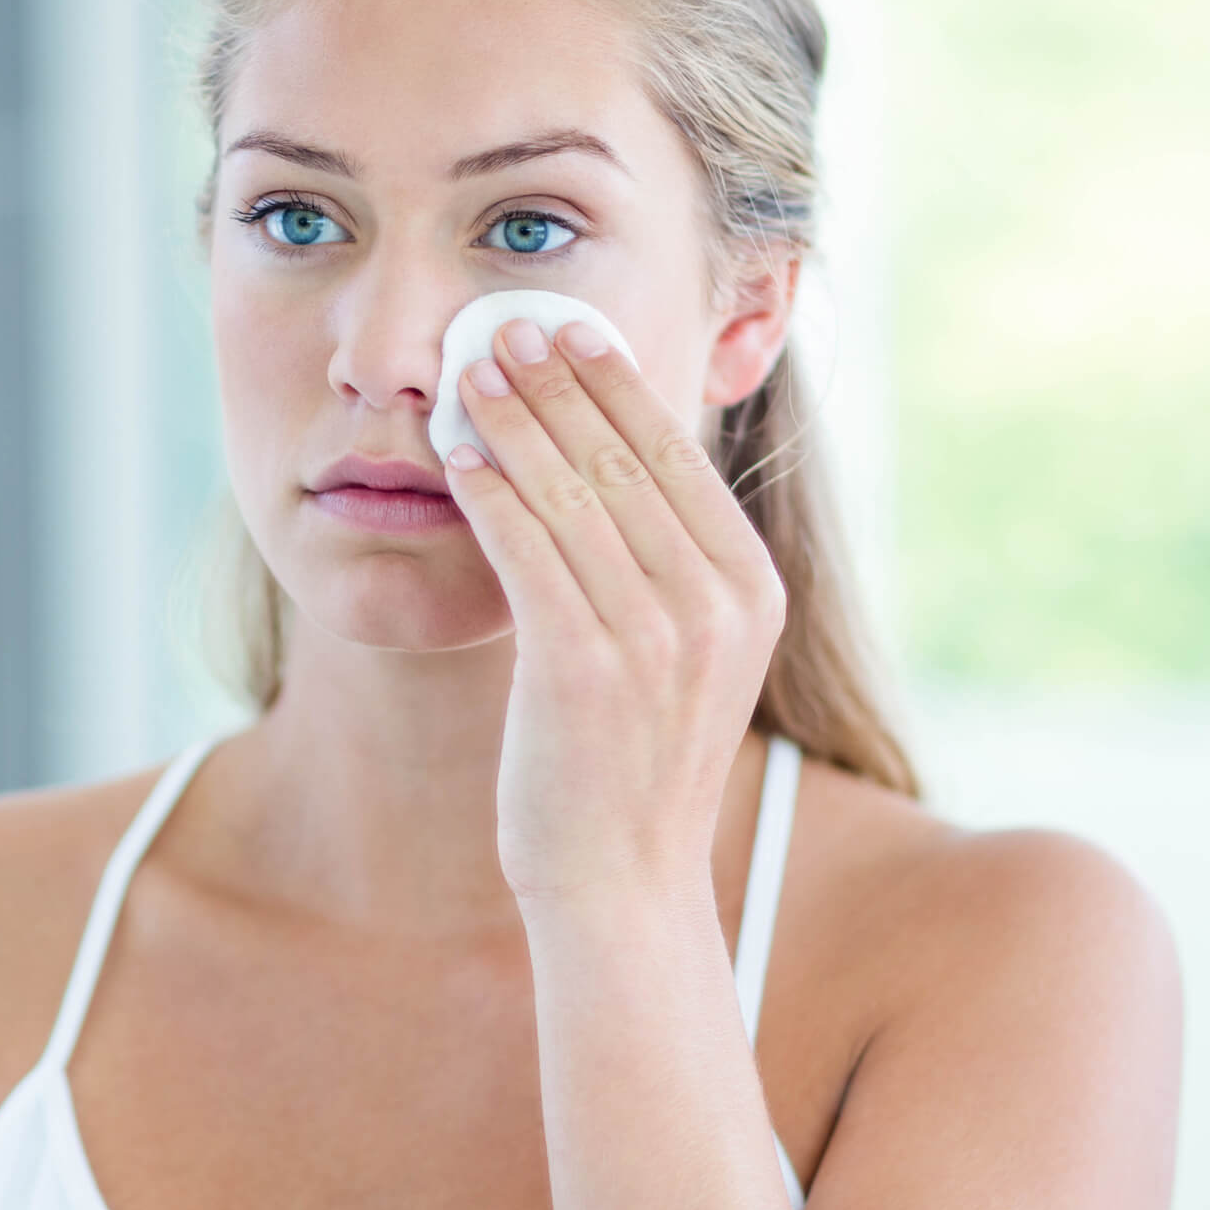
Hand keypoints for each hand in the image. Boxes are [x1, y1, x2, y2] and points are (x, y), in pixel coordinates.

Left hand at [441, 317, 785, 903]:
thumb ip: (666, 561)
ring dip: (513, 421)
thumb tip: (608, 453)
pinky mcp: (582, 667)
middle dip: (558, 383)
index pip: (676, 457)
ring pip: (570, 494)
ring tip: (469, 373)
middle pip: (623, 460)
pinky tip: (457, 457)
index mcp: (752, 592)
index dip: (616, 384)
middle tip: (505, 326)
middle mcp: (717, 606)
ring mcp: (655, 637)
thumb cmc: (633, 762)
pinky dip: (489, 492)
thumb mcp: (682, 651)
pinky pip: (527, 550)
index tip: (570, 330)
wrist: (621, 883)